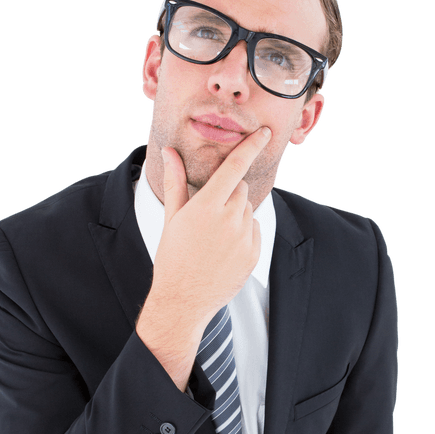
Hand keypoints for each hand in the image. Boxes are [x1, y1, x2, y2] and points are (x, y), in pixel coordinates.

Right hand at [136, 125, 269, 388]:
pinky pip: (254, 229)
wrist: (183, 300)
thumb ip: (176, 181)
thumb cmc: (173, 257)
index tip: (265, 133)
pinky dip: (243, 232)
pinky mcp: (253, 254)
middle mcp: (229, 220)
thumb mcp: (172, 217)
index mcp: (206, 206)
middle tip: (209, 213)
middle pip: (241, 188)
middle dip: (229, 192)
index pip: (235, 167)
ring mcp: (244, 238)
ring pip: (248, 209)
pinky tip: (224, 248)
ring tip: (214, 236)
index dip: (251, 146)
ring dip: (236, 213)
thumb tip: (169, 151)